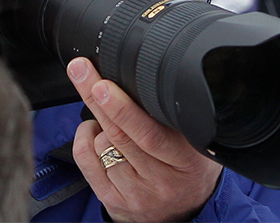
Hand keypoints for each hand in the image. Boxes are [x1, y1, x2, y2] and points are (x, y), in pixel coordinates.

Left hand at [67, 57, 221, 221]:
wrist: (185, 209)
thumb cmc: (190, 165)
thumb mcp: (197, 140)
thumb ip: (176, 118)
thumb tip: (140, 80)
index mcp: (187, 162)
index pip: (149, 134)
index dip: (123, 109)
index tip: (104, 84)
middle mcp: (161, 181)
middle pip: (119, 135)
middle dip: (97, 98)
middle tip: (82, 71)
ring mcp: (135, 194)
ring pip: (101, 146)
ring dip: (98, 123)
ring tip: (111, 117)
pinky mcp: (113, 201)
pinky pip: (86, 162)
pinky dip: (84, 138)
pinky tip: (95, 132)